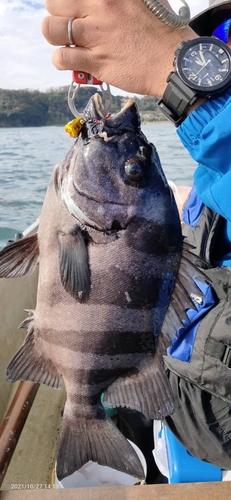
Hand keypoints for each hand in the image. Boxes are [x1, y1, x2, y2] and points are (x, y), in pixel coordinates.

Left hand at [41, 0, 195, 97]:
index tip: (75, 7)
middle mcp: (99, 9)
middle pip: (54, 2)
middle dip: (58, 13)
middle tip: (71, 23)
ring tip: (66, 41)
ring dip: (55, 35)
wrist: (174, 61)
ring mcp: (95, 36)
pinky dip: (60, 60)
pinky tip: (70, 60)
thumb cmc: (163, 29)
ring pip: (51, 29)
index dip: (69, 0)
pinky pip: (61, 58)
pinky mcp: (95, 61)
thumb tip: (109, 0)